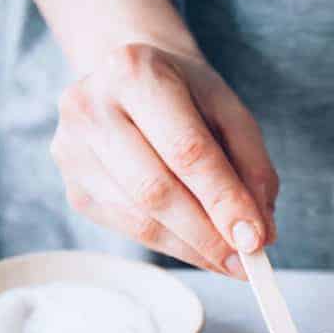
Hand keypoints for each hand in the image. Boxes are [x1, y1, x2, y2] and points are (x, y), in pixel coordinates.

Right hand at [52, 43, 278, 277]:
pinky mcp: (73, 187)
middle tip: (247, 261)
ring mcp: (73, 151)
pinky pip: (128, 229)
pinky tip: (198, 247)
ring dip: (192, 247)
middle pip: (156, 190)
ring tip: (230, 258)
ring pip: (140, 218)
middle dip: (208, 234)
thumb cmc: (183, 93)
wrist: (128, 79)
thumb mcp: (228, 110)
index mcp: (134, 72)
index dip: (223, 200)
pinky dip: (171, 245)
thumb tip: (260, 231)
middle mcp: (90, 108)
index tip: (255, 239)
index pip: (186, 150)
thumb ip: (252, 166)